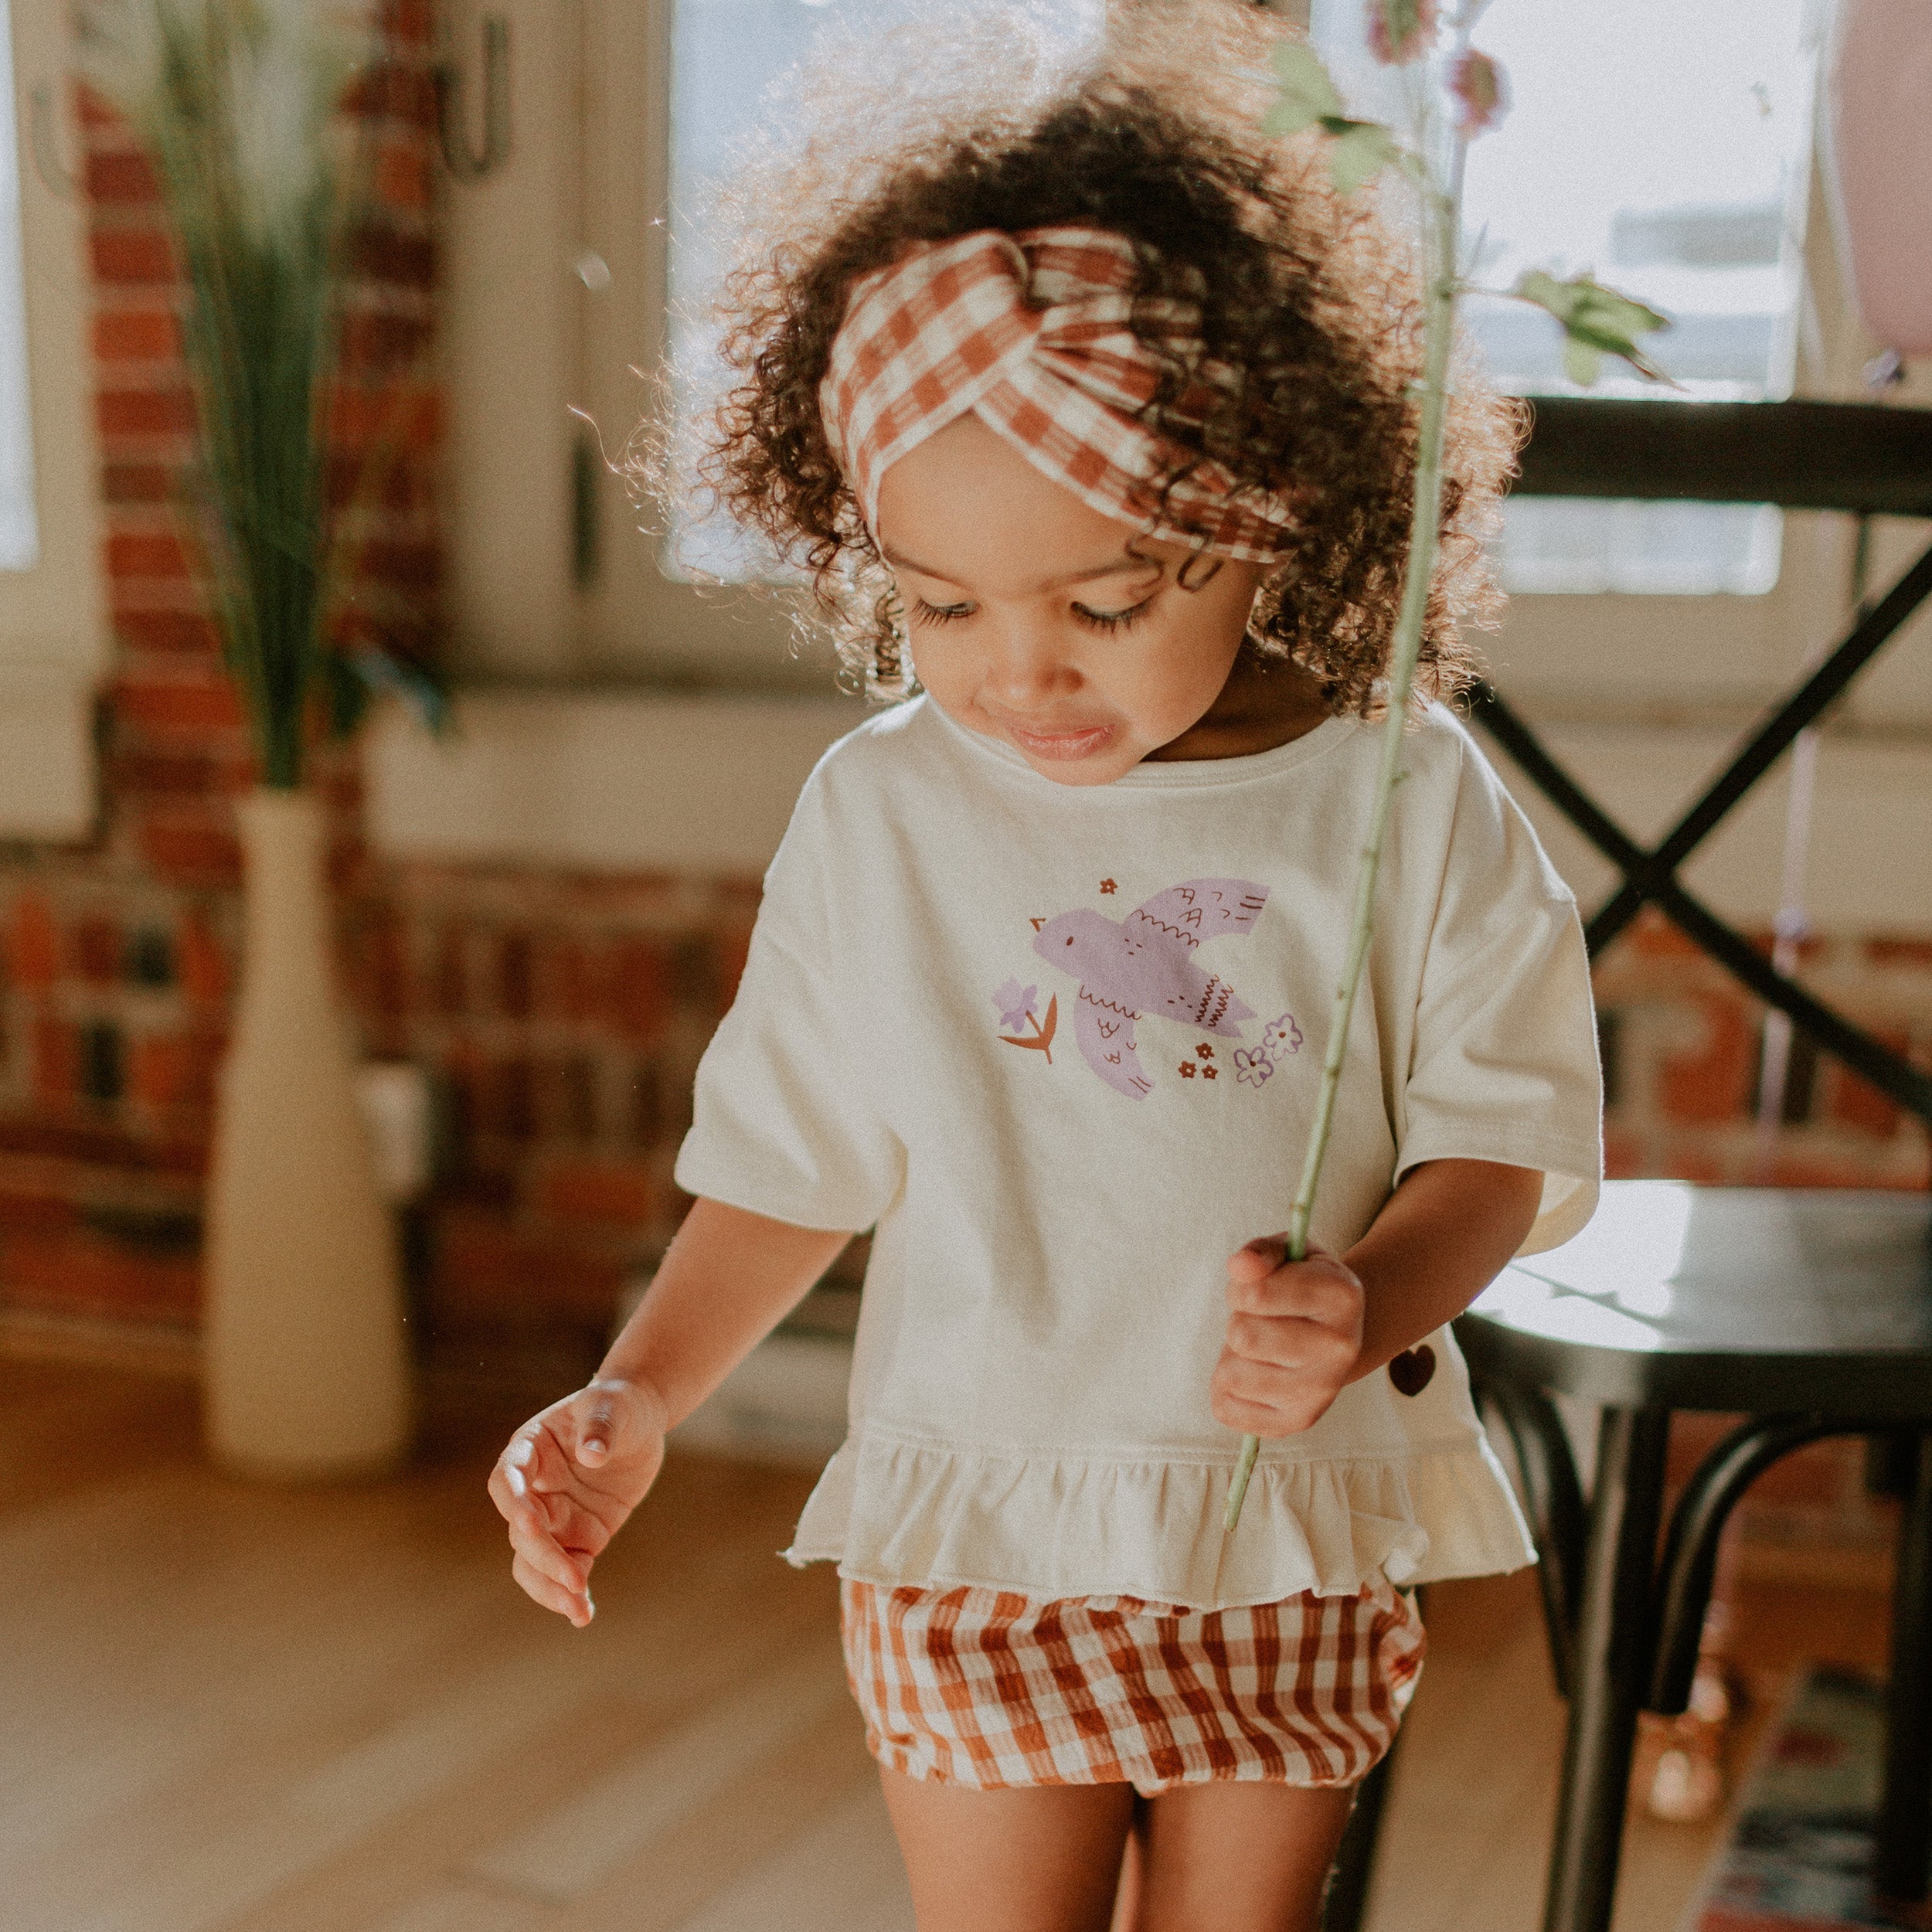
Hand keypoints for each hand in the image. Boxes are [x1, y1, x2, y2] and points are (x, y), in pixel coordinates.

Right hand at [487, 1375, 668, 1627]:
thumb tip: (591, 1454)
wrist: (640, 1421)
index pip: (507, 1481)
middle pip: (522, 1532)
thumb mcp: (613, 1407)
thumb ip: (600, 1428)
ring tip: (577, 1608)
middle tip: (574, 1579)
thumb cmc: (619, 1405)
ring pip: (535, 1561)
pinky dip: (571, 1593)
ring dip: (550, 1587)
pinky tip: (582, 1614)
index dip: (513, 1504)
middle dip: (543, 1558)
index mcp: (529, 1451)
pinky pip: (567, 1569)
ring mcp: (555, 1516)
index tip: (529, 1524)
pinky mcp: (580, 1535)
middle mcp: (534, 1490)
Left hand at [1210, 1236, 1364, 1437]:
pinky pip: (1226, 1409)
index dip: (1241, 1288)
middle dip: (1237, 1322)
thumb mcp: (1290, 1254)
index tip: (1254, 1289)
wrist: (1337, 1334)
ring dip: (1232, 1357)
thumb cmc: (1303, 1285)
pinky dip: (1225, 1390)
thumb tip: (1240, 1266)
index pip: (1256, 1295)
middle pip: (1242, 1336)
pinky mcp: (1298, 1421)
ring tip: (1259, 1347)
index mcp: (1342, 1297)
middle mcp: (1340, 1348)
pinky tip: (1253, 1374)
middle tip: (1258, 1321)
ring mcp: (1322, 1391)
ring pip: (1230, 1375)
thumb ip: (1261, 1252)